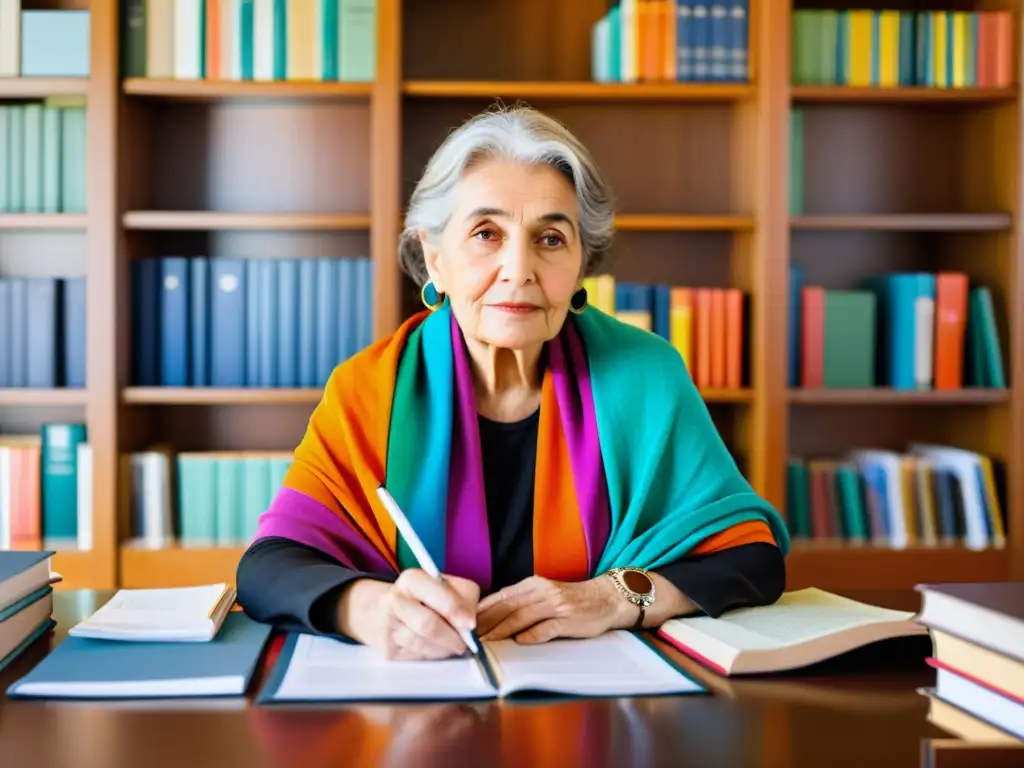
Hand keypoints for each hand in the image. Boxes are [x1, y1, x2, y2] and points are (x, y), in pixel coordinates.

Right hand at [337, 569, 479, 660]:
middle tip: (465, 642)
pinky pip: (417, 657)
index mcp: (411, 580)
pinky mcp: (387, 651)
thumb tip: (469, 623)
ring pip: (422, 643)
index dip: (453, 607)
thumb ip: (462, 598)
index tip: (470, 623)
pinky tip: (436, 649)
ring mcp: (387, 627)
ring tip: (452, 645)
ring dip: (444, 648)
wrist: (381, 613)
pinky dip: (432, 655)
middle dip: (452, 636)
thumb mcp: (444, 588)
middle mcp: (394, 600)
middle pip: (427, 623)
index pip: (432, 591)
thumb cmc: (423, 599)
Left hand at [475, 574, 635, 643]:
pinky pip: (546, 628)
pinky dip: (532, 635)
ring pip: (521, 617)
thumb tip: (491, 617)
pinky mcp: (568, 619)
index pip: (500, 597)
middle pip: (506, 607)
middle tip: (468, 636)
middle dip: (485, 623)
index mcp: (532, 585)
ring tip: (485, 642)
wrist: (606, 599)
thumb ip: (521, 603)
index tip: (463, 622)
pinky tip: (519, 642)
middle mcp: (541, 592)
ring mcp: (554, 605)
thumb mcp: (543, 595)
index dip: (481, 611)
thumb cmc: (571, 601)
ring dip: (501, 630)